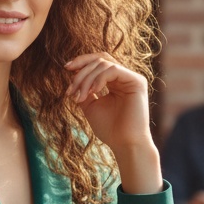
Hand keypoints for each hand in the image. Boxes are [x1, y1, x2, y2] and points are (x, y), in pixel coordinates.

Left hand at [65, 53, 160, 192]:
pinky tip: (93, 92)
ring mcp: (131, 78)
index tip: (66, 68)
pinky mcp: (137, 81)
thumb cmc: (110, 129)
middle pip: (100, 59)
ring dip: (87, 79)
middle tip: (70, 90)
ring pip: (104, 64)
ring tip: (80, 97)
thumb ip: (83, 90)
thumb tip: (72, 75)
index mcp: (115, 82)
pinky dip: (99, 79)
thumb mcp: (90, 106)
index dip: (82, 61)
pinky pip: (113, 70)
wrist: (124, 144)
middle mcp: (124, 77)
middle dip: (81, 72)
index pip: (98, 61)